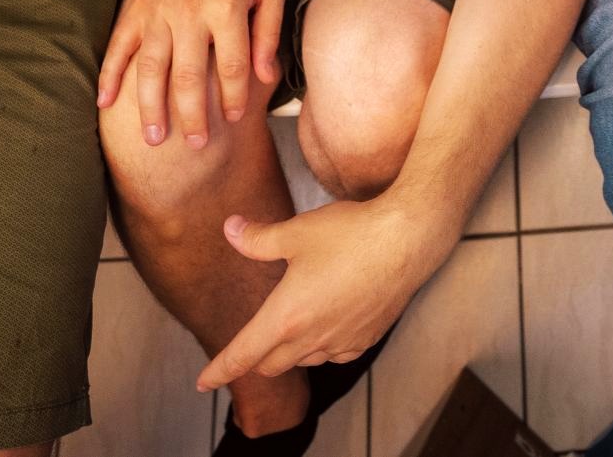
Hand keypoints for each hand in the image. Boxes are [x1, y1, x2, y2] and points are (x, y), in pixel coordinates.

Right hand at [97, 0, 284, 148]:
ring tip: (152, 139)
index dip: (233, 97)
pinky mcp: (136, 5)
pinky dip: (109, 75)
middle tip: (194, 146)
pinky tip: (104, 103)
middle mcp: (189, 10)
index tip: (233, 120)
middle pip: (189, 75)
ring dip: (150, 106)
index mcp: (225, 6)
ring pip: (151, 67)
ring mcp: (158, 9)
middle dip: (191, 114)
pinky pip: (119, 44)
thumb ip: (268, 33)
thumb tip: (265, 77)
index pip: (232, 65)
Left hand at [194, 198, 443, 389]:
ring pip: (304, 361)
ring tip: (291, 327)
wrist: (409, 239)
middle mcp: (312, 337)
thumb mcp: (296, 231)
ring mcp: (342, 341)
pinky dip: (322, 347)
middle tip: (249, 343)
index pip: (242, 354)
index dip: (219, 370)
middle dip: (255, 358)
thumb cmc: (351, 234)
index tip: (203, 382)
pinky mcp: (367, 337)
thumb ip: (258, 238)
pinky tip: (327, 325)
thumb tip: (231, 230)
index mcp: (286, 317)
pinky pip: (335, 354)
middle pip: (271, 365)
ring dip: (290, 352)